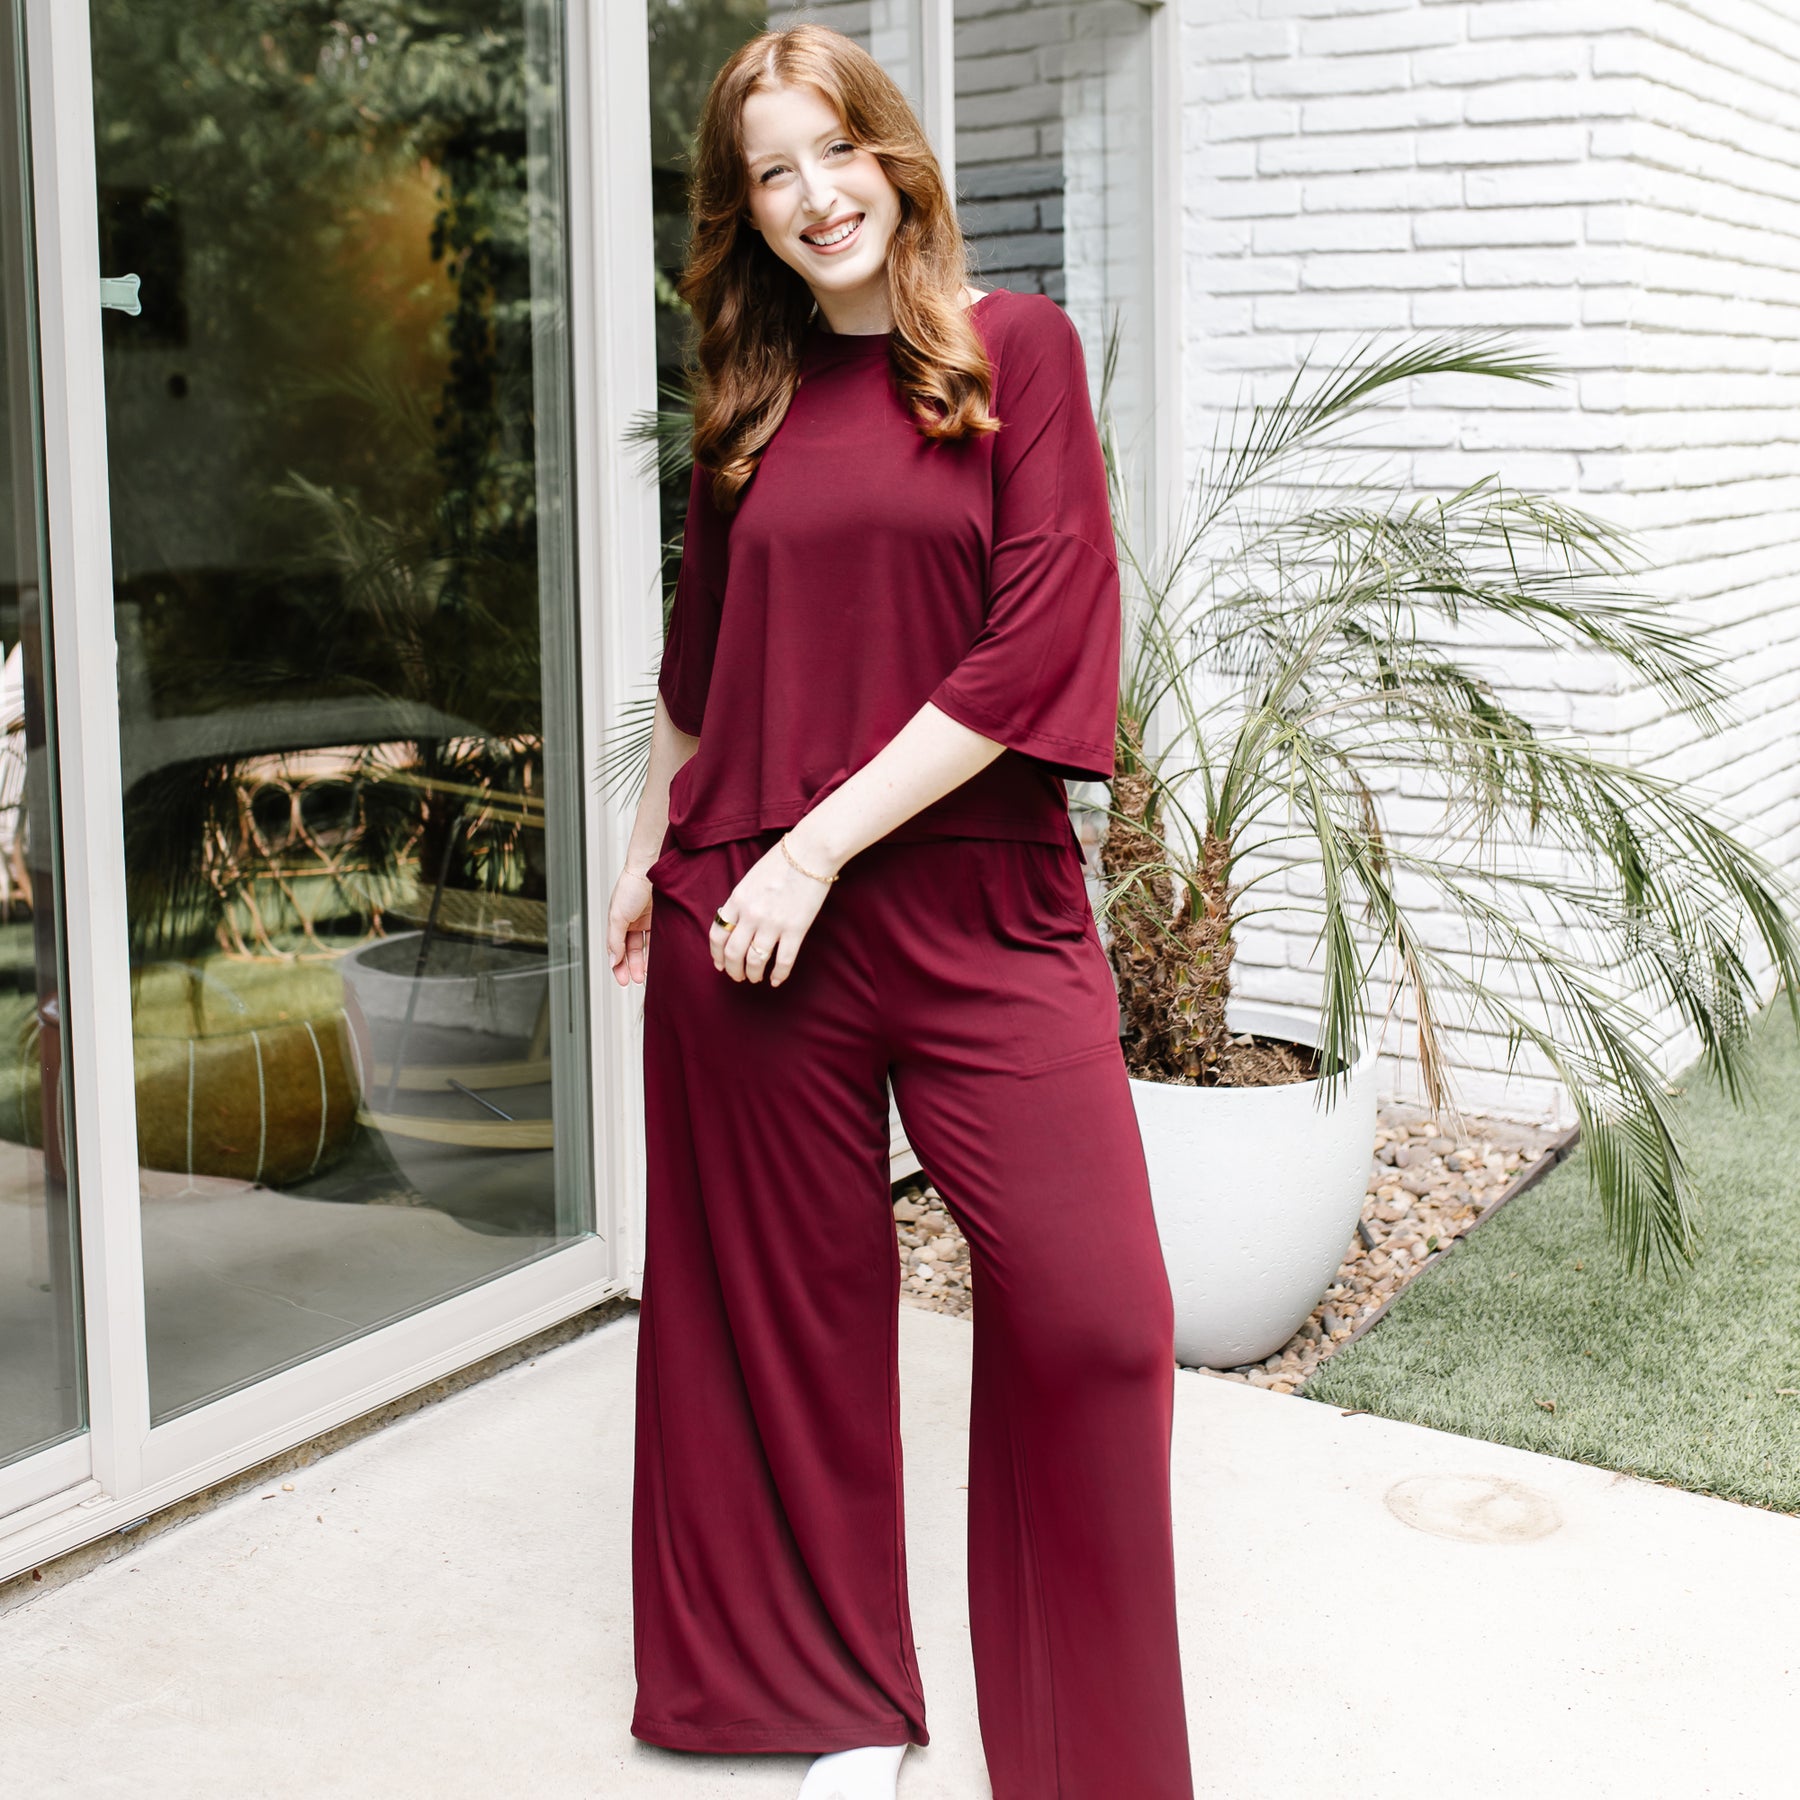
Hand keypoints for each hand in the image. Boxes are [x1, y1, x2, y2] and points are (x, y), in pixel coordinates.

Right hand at [607, 865, 654, 986]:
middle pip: (630, 951)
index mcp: (617, 921)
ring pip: (644, 947)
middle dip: (632, 967)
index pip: (616, 949)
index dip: (618, 966)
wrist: (650, 869)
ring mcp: (646, 921)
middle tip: (637, 981)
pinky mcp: (661, 919)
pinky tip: (657, 961)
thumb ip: (614, 940)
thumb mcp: (617, 916)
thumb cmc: (631, 886)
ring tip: (646, 975)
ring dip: (644, 962)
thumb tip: (612, 960)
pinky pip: (657, 939)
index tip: (623, 981)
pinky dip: (656, 951)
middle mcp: (631, 922)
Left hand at [711, 838, 834, 985]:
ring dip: (753, 974)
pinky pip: (783, 961)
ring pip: (755, 961)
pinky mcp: (795, 929)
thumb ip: (741, 901)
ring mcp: (772, 923)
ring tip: (755, 978)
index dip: (716, 954)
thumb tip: (736, 923)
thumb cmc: (781, 861)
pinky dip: (778, 975)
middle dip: (733, 970)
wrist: (810, 852)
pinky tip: (776, 980)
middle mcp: (750, 914)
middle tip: (737, 976)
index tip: (720, 963)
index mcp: (737, 899)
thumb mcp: (750, 879)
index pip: (718, 934)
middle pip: (733, 953)